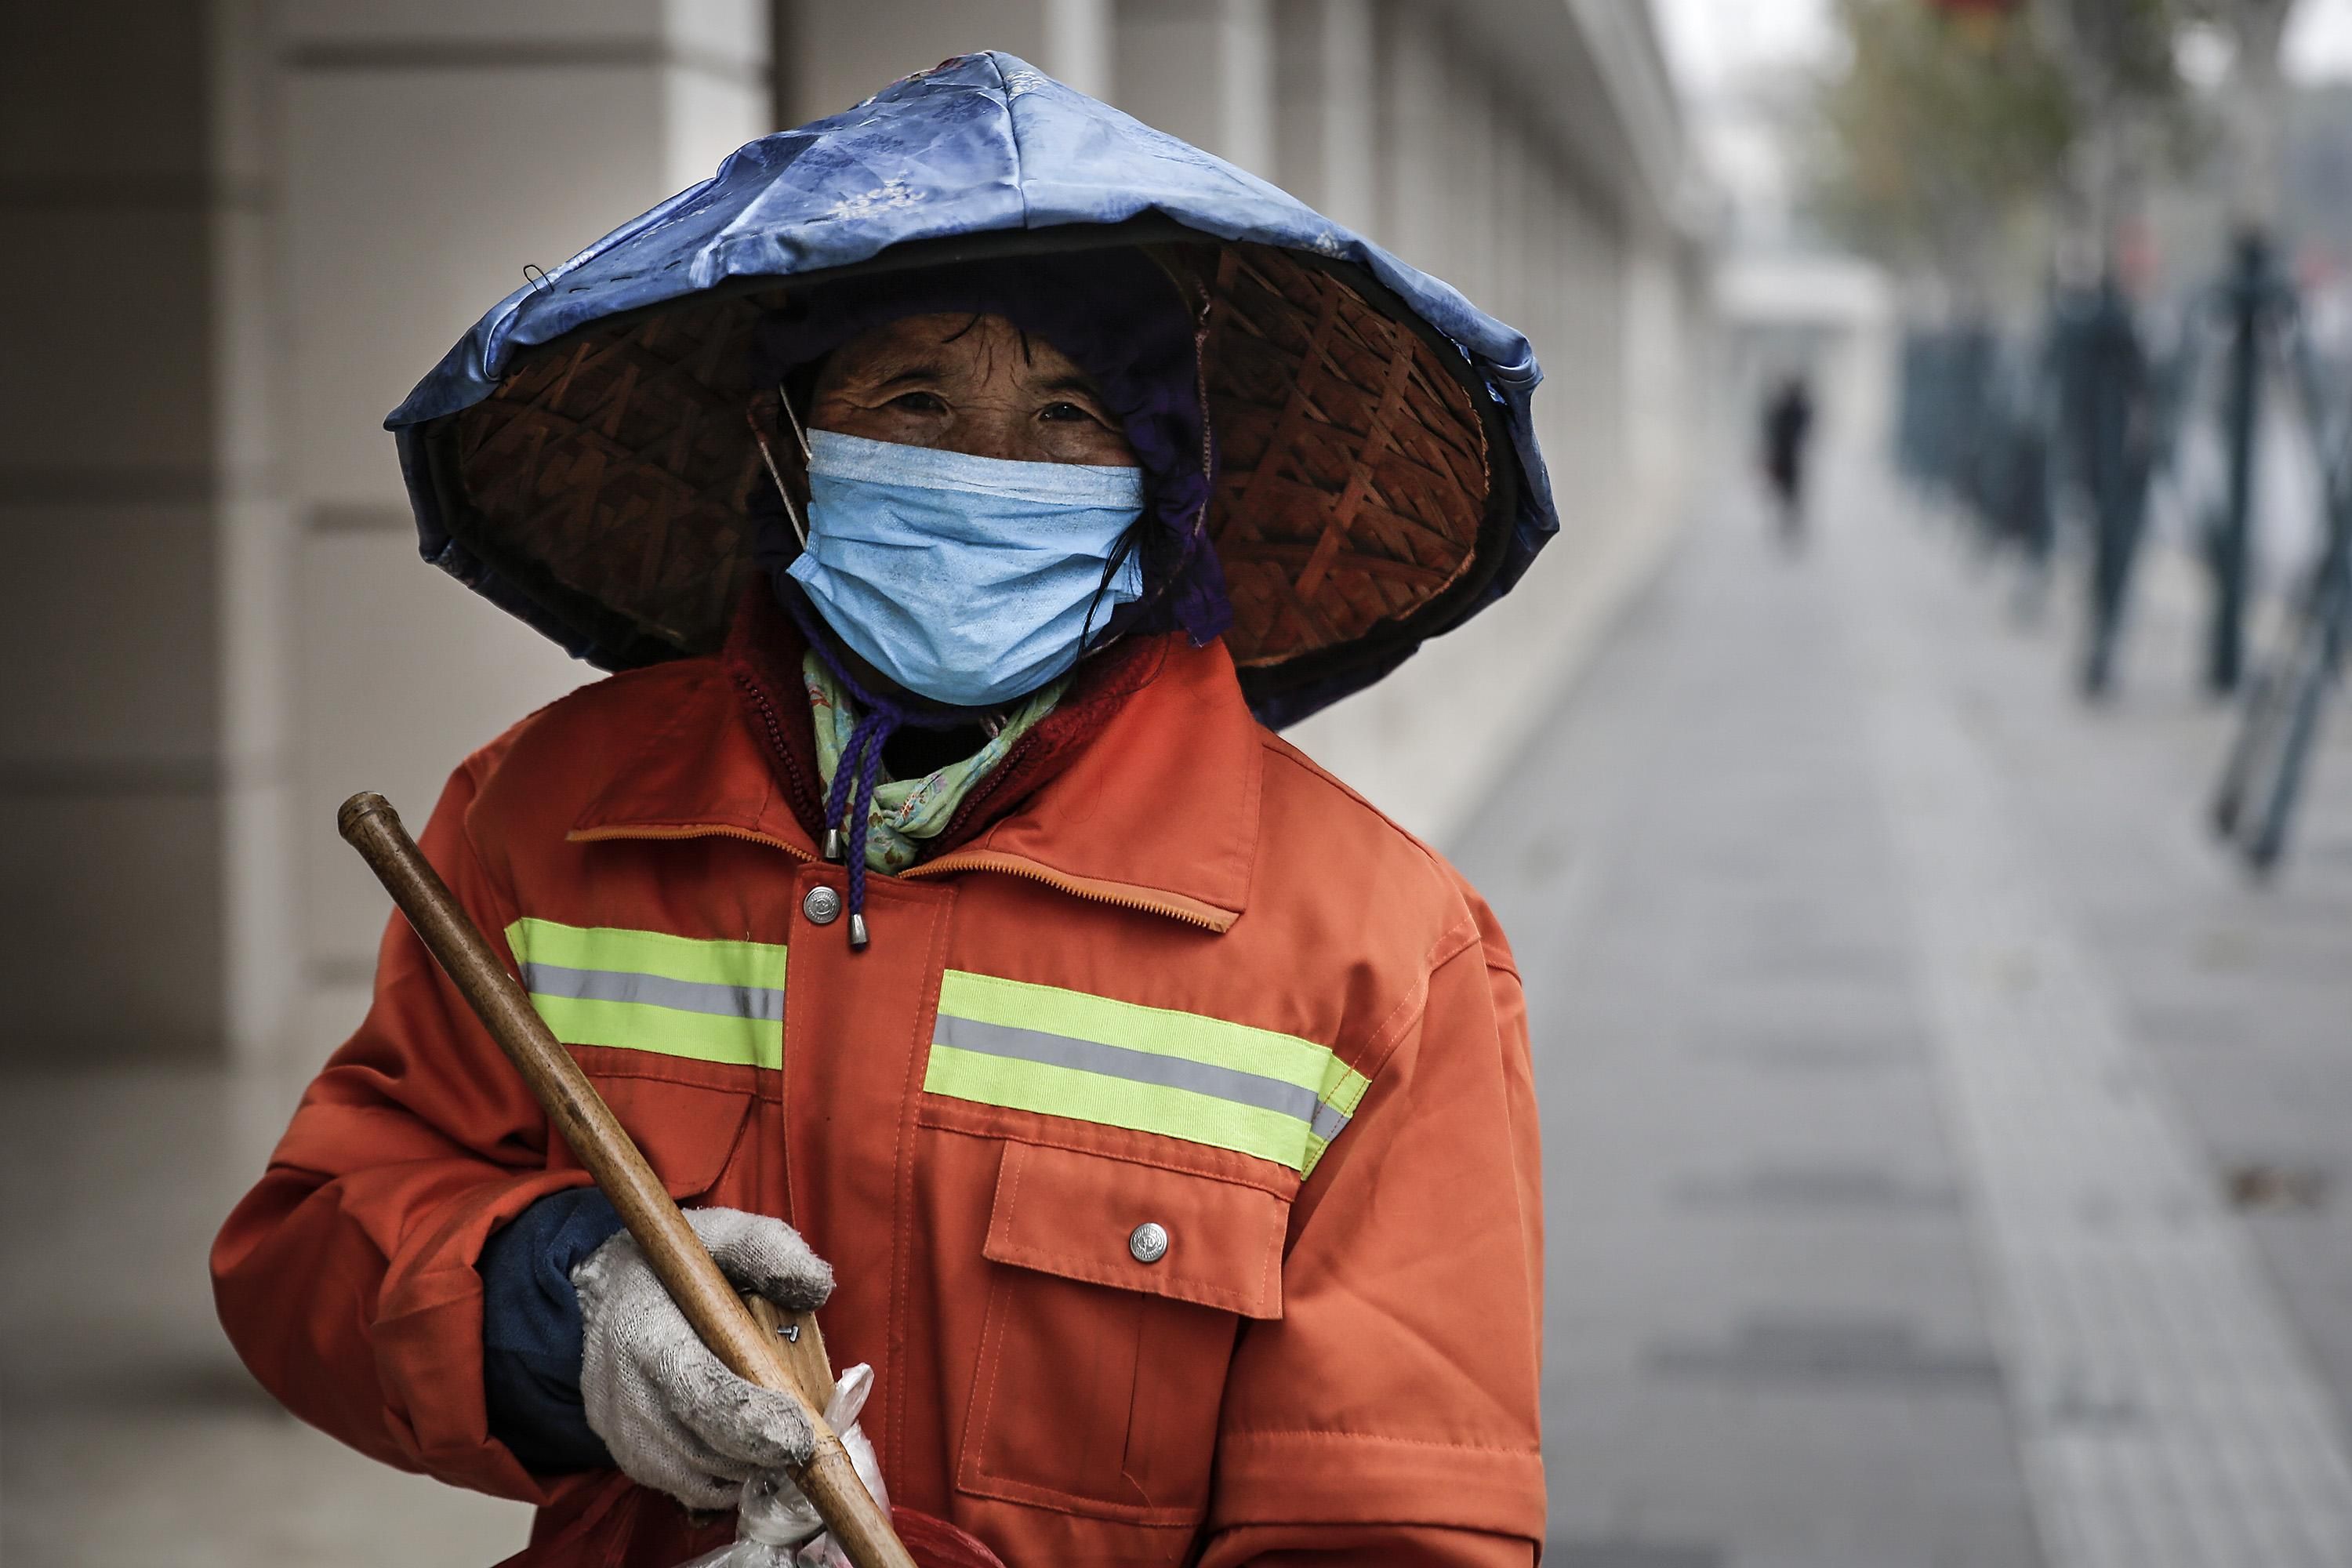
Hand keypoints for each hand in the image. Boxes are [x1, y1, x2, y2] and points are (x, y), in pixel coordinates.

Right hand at [572, 1207, 833, 1509]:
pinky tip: (741, 1450)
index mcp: (647, 1331)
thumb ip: (770, 1249)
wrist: (605, 1290)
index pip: (699, 1393)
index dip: (754, 1422)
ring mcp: (617, 1428)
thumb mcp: (723, 1233)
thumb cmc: (674, 1264)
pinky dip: (719, 1480)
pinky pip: (679, 1487)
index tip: (801, 1436)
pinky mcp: (621, 1451)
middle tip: (801, 1441)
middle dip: (759, 1454)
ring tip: (772, 1438)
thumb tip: (817, 1287)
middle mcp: (623, 1389)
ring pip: (692, 1478)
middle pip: (699, 1448)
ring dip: (742, 1469)